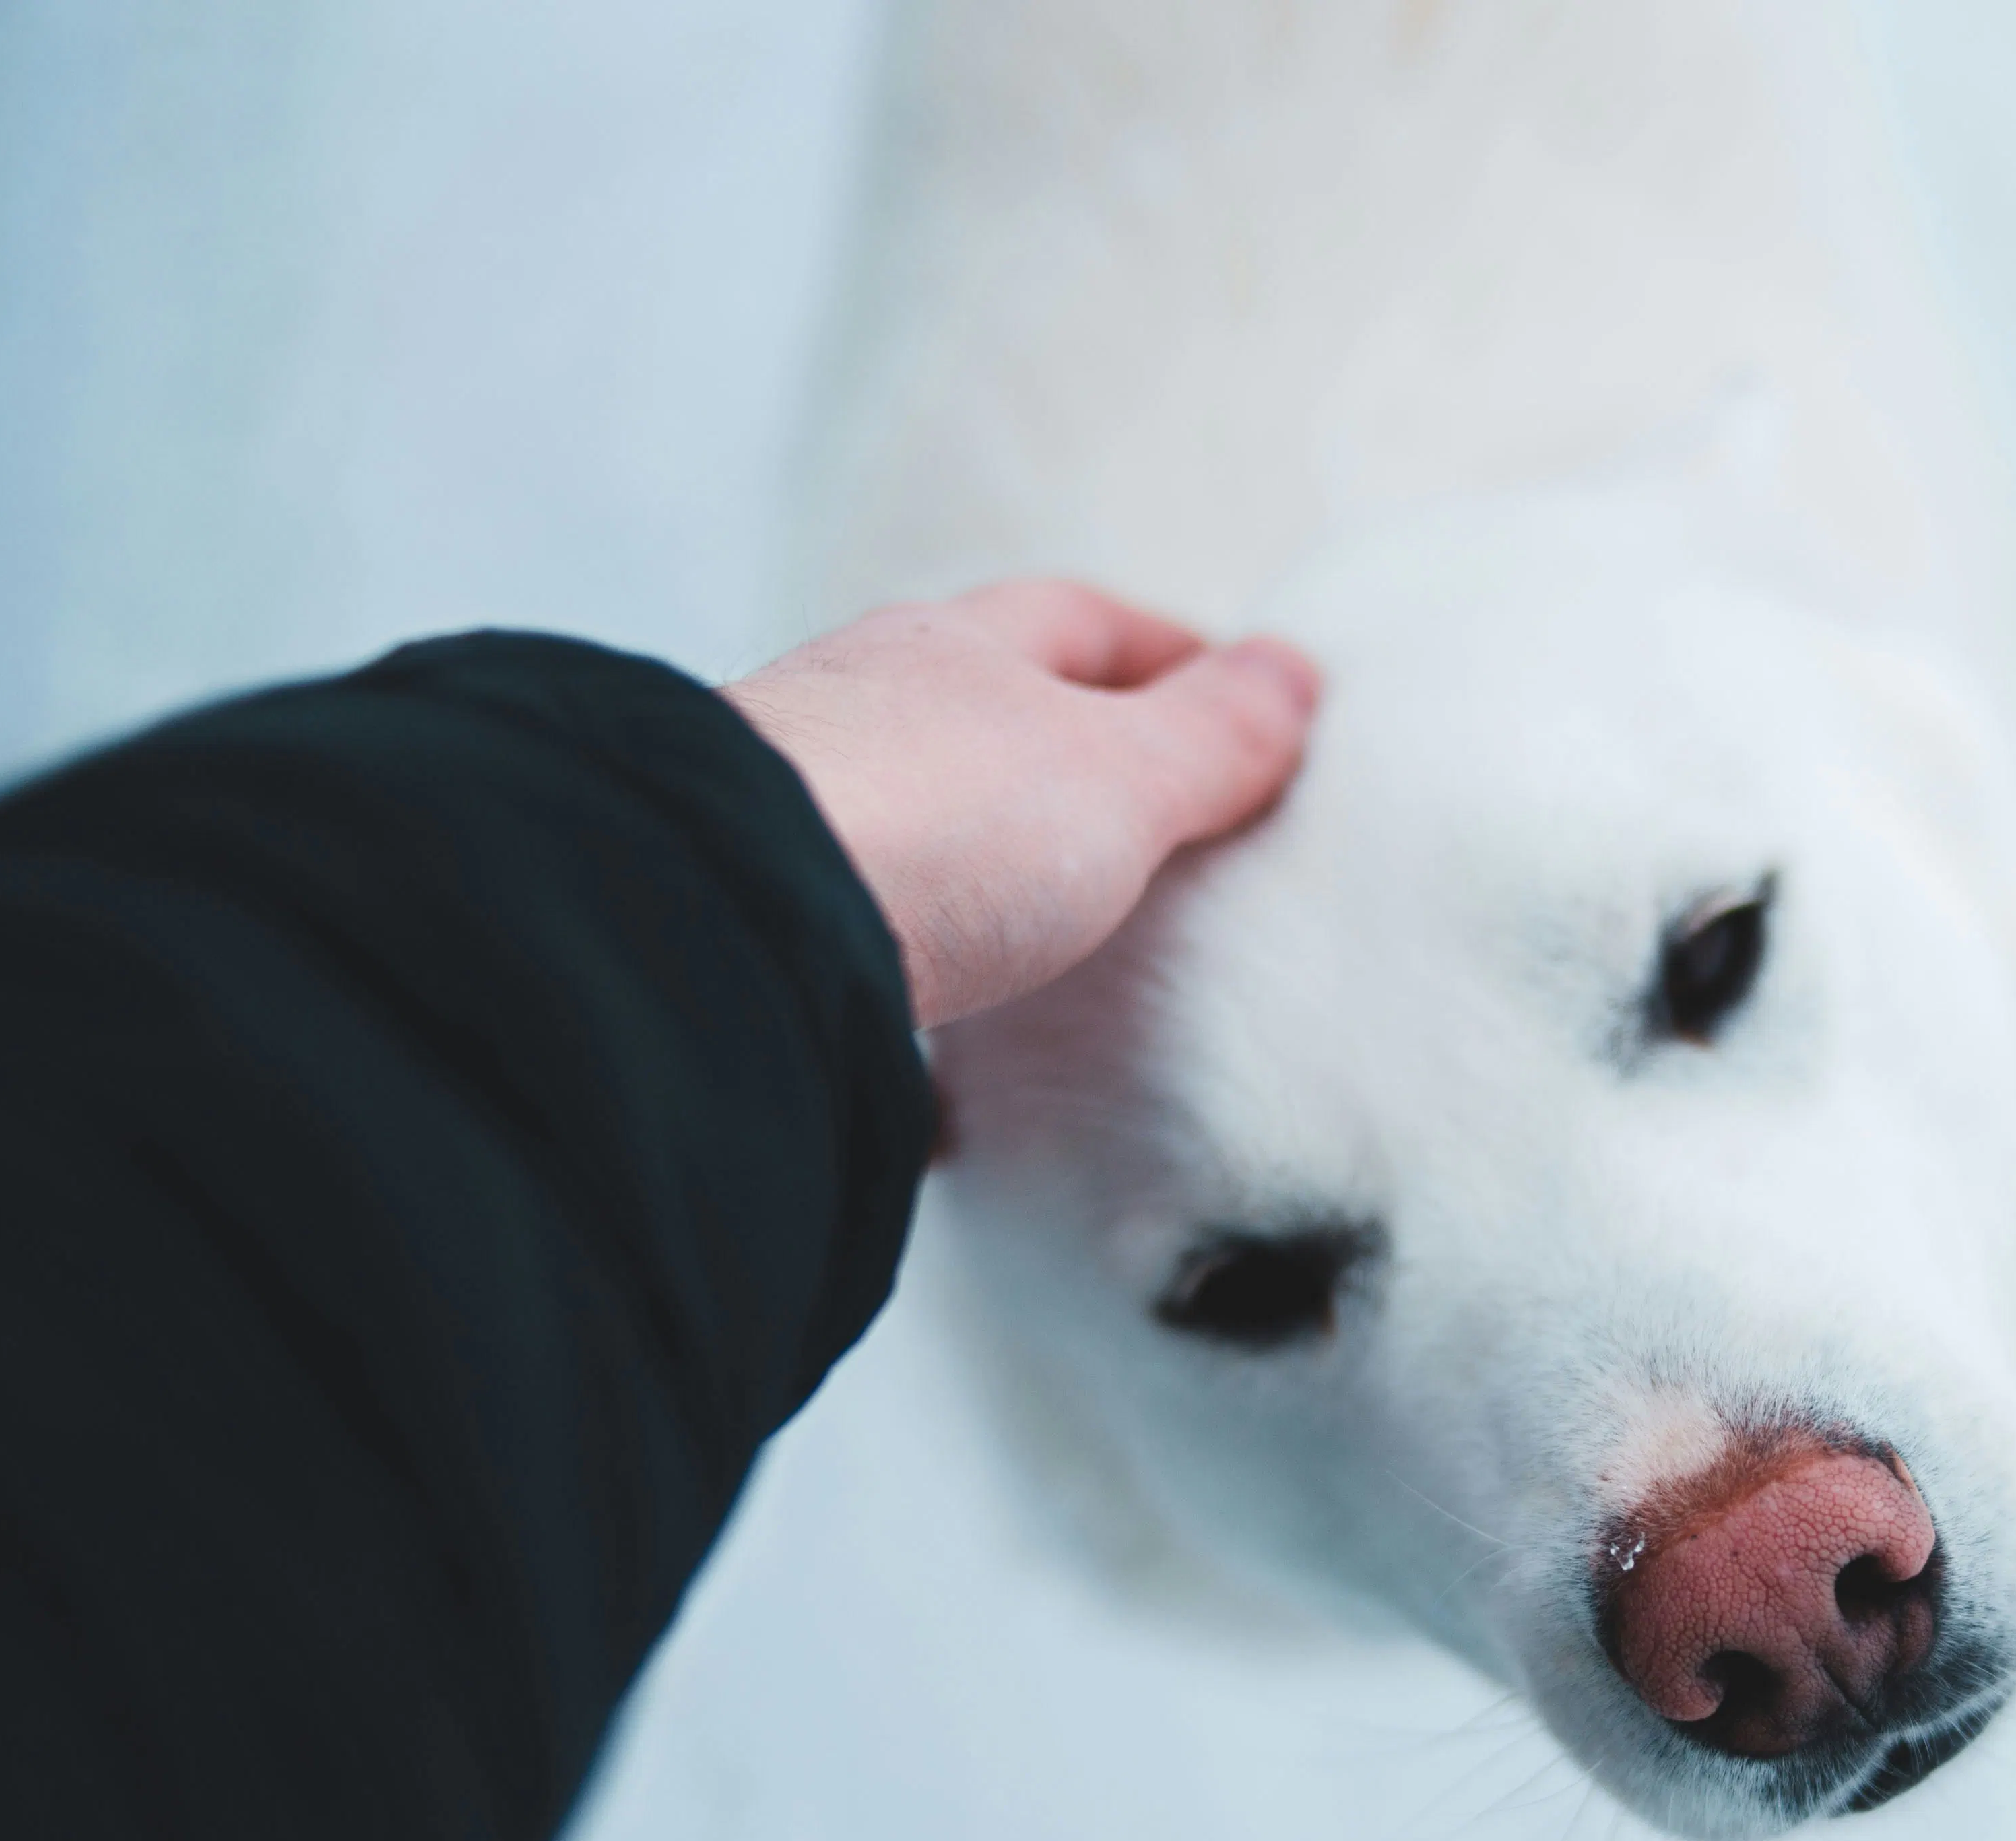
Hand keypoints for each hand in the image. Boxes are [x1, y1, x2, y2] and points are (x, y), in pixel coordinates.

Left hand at [721, 581, 1319, 1026]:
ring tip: (1056, 927)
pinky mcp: (755, 914)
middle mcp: (858, 708)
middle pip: (986, 712)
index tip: (1235, 698)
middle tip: (1156, 818)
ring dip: (985, 858)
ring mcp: (796, 811)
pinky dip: (919, 967)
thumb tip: (1295, 670)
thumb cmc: (933, 822)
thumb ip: (1208, 735)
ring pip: (917, 818)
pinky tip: (946, 1044)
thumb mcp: (1115, 773)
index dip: (1168, 654)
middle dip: (1069, 753)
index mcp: (954, 647)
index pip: (1082, 622)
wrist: (720, 924)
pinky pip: (862, 931)